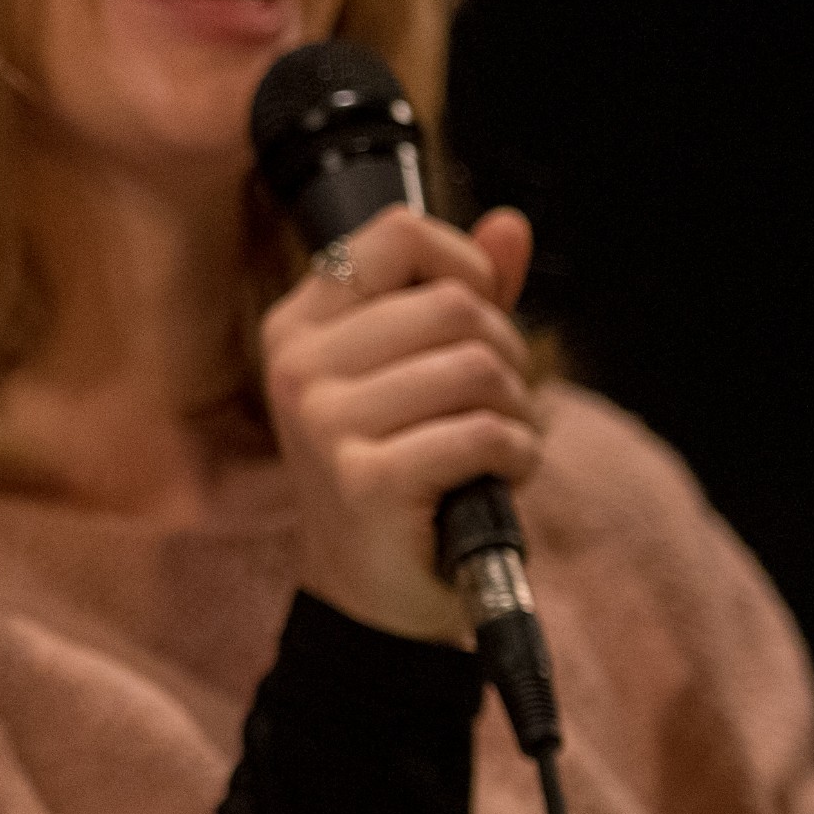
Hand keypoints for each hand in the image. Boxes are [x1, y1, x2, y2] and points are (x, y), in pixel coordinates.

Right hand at [260, 205, 541, 644]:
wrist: (373, 589)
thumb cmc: (403, 468)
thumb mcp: (421, 371)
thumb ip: (462, 292)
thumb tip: (511, 225)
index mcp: (298, 326)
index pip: (398, 233)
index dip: (464, 264)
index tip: (478, 316)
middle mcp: (296, 367)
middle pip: (454, 305)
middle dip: (506, 354)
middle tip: (497, 402)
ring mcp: (322, 424)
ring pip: (476, 368)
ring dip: (517, 410)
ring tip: (498, 443)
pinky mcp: (365, 480)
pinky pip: (484, 434)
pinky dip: (517, 456)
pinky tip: (499, 477)